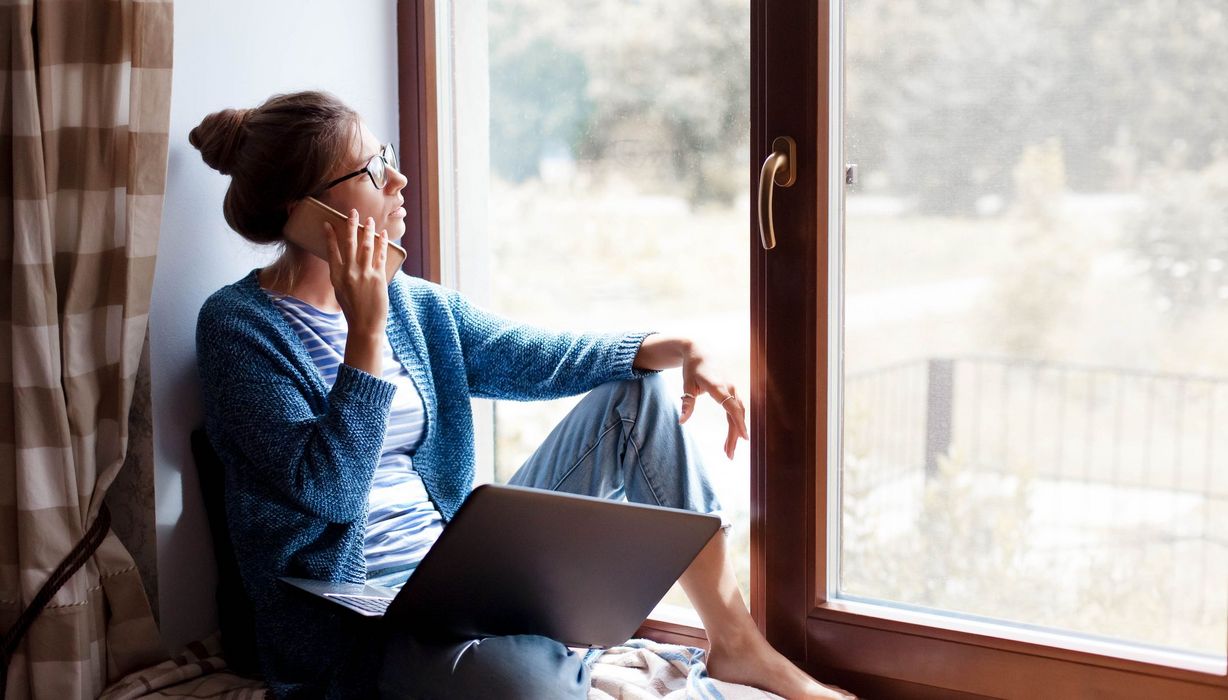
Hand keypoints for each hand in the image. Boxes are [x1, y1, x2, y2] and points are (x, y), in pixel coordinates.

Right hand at [324, 210, 389, 337]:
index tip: (329, 223)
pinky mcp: (378, 278)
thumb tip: (346, 263)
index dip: (330, 236)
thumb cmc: (353, 310)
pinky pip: (380, 256)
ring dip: (368, 231)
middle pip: (349, 243)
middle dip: (351, 226)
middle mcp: (349, 273)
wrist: (364, 325)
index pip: (331, 251)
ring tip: (370, 220)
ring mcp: (364, 274)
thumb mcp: (340, 291)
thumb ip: (342, 276)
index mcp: (336, 276)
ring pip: (366, 246)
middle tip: (353, 212)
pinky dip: (382, 243)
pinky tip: (383, 235)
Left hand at [679, 351, 748, 459]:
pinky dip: (735, 424)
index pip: (732, 407)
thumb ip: (687, 403)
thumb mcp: (687, 385)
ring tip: (728, 451)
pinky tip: (732, 437)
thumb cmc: (692, 368)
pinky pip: (736, 410)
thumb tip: (681, 422)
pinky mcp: (732, 391)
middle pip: (736, 415)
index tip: (744, 438)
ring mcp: (733, 389)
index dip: (739, 423)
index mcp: (718, 386)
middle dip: (735, 436)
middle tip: (729, 456)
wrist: (701, 350)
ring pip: (738, 414)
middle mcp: (729, 388)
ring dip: (735, 433)